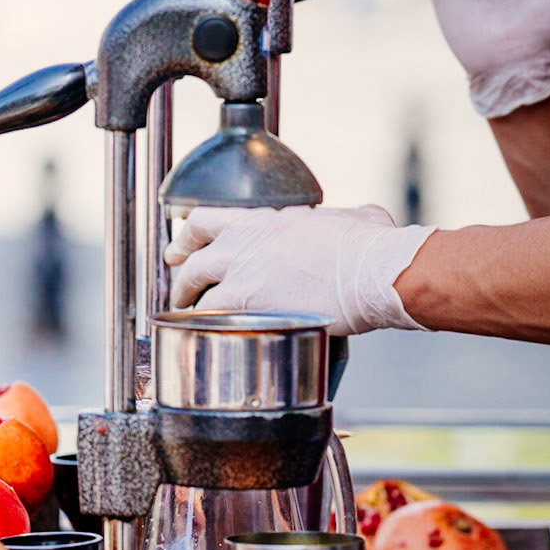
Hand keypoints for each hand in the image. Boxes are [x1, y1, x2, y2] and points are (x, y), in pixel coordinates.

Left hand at [165, 204, 434, 337]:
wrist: (371, 272)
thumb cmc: (371, 247)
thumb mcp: (358, 217)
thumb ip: (344, 219)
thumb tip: (361, 218)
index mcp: (268, 220)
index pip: (211, 219)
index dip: (191, 232)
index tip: (185, 241)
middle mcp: (246, 240)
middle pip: (194, 253)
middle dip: (180, 269)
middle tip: (178, 280)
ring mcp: (242, 269)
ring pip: (193, 283)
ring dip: (185, 298)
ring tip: (185, 311)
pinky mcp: (246, 300)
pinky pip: (207, 313)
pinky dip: (200, 323)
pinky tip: (202, 332)